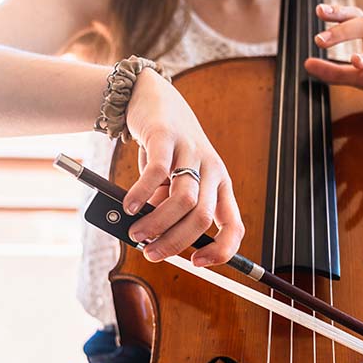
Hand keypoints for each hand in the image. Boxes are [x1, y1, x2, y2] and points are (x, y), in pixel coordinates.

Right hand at [121, 70, 243, 266]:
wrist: (153, 99)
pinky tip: (128, 205)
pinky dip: (140, 195)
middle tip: (151, 253)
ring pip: (182, 200)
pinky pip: (157, 172)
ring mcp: (191, 152)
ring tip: (136, 232)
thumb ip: (167, 209)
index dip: (221, 251)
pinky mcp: (167, 137)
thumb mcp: (173, 183)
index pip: (234, 226)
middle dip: (176, 243)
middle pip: (203, 218)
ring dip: (156, 224)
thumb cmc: (165, 150)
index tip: (197, 264)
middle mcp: (212, 170)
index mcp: (220, 186)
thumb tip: (152, 238)